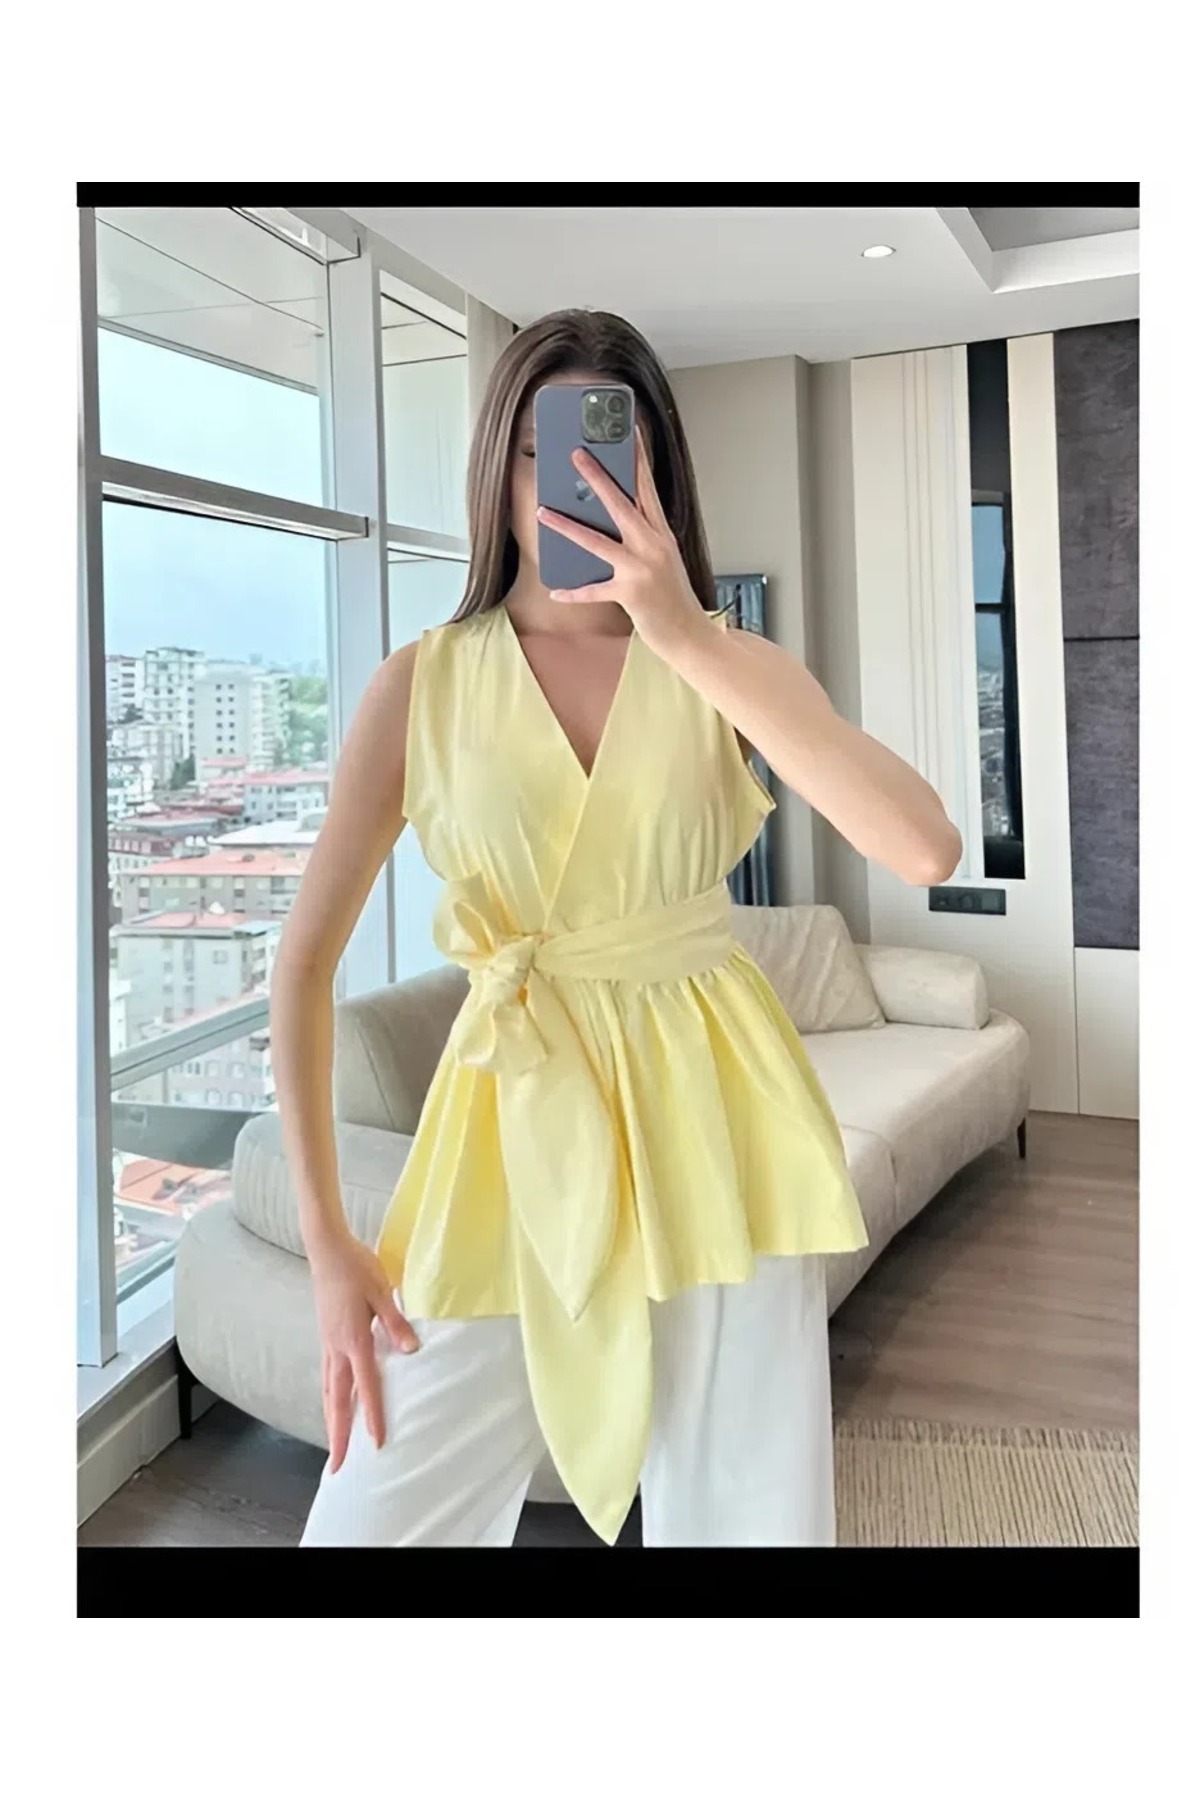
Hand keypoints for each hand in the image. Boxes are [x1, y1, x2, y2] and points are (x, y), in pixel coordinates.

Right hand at [308, 1232, 418, 1471]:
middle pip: (336, 1400)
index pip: (366, 1385)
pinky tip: (334, 1402)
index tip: (377, 1443)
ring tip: (335, 1445)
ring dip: (331, 1420)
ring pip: (327, 1391)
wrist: (327, 1248)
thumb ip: (396, 1322)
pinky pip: (326, 1375)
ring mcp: (327, 1343)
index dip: (373, 1416)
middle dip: (337, 1435)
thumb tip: (411, 1350)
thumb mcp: (382, 1291)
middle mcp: (336, 1347)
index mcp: (353, 1338)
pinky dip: (329, 1397)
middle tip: (337, 1467)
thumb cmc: (357, 1266)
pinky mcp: (326, 1336)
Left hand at [535, 433, 706, 656]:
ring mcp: (643, 569)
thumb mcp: (663, 559)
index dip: (638, 459)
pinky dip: (575, 592)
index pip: (648, 488)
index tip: (628, 433)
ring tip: (543, 512)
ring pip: (598, 541)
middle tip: (576, 455)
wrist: (690, 635)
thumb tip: (612, 520)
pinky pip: (595, 591)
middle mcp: (653, 546)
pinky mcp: (632, 594)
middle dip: (597, 477)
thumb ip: (643, 537)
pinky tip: (557, 591)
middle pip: (621, 504)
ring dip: (567, 526)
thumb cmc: (674, 598)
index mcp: (662, 534)